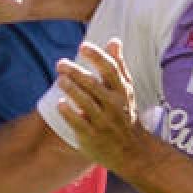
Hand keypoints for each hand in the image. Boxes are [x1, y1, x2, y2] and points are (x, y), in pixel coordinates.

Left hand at [55, 39, 150, 177]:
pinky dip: (69, 114)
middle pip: (94, 85)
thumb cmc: (125, 114)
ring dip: (72, 90)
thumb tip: (114, 40)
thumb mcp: (126, 90)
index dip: (97, 56)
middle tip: (61, 63)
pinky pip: (79, 124)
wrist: (133, 151)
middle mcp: (114, 105)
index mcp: (122, 92)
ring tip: (60, 80)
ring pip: (86, 103)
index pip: (111, 70)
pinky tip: (59, 104)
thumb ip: (118, 65)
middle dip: (76, 73)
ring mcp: (103, 122)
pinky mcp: (92, 137)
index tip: (83, 46)